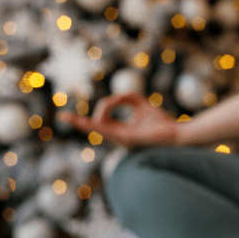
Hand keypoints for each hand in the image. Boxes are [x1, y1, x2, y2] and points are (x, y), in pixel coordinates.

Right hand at [59, 92, 178, 147]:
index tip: (68, 116)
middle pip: (95, 127)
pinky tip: (86, 121)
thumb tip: (108, 101)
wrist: (177, 134)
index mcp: (120, 131)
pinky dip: (96, 124)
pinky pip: (108, 130)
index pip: (100, 124)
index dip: (87, 120)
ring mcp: (121, 140)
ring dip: (84, 123)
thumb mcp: (138, 102)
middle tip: (62, 116)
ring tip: (69, 117)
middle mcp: (118, 138)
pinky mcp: (127, 139)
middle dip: (79, 123)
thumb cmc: (160, 120)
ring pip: (98, 129)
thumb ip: (122, 97)